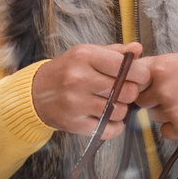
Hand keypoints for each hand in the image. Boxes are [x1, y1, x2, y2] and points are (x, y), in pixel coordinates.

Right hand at [31, 42, 151, 138]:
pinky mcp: (74, 124)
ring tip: (113, 104)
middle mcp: (78, 79)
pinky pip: (108, 129)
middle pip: (126, 91)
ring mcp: (76, 103)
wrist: (36, 93)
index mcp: (84, 56)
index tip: (141, 77)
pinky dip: (114, 127)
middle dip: (132, 92)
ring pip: (119, 112)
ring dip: (121, 110)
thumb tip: (138, 48)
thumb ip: (114, 52)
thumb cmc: (67, 71)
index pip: (124, 66)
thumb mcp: (86, 54)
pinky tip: (108, 118)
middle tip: (125, 91)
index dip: (140, 73)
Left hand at [135, 50, 177, 139]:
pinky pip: (165, 131)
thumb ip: (159, 66)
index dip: (141, 81)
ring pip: (154, 115)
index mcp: (161, 67)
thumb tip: (136, 75)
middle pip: (141, 99)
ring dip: (165, 111)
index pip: (134, 78)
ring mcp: (172, 111)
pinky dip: (174, 126)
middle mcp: (163, 89)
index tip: (149, 83)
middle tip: (176, 91)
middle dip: (153, 97)